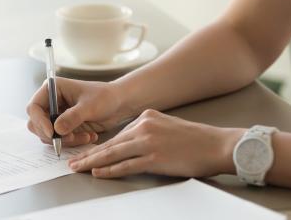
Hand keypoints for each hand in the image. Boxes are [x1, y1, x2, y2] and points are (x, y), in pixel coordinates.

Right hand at [26, 77, 130, 146]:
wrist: (119, 104)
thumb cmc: (105, 97)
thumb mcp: (90, 106)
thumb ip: (72, 117)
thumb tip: (56, 130)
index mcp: (53, 89)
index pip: (34, 107)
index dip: (39, 121)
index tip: (52, 133)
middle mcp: (51, 103)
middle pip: (36, 124)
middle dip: (52, 134)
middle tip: (70, 138)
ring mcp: (56, 116)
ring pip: (48, 135)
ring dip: (65, 140)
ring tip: (85, 136)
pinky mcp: (64, 128)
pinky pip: (60, 140)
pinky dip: (73, 142)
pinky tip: (88, 136)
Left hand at [68, 109, 243, 177]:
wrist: (218, 145)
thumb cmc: (195, 140)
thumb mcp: (166, 126)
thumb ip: (146, 131)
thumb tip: (128, 144)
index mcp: (146, 117)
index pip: (118, 135)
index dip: (99, 145)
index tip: (86, 152)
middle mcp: (144, 126)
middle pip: (111, 143)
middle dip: (89, 154)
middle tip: (73, 161)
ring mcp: (148, 142)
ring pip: (113, 153)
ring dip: (93, 162)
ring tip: (78, 167)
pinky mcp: (155, 158)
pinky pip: (126, 165)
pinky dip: (110, 170)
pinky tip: (98, 172)